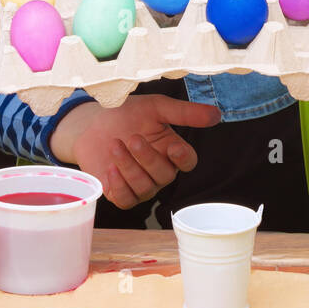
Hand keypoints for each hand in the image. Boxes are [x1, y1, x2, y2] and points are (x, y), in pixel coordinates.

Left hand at [50, 95, 221, 208]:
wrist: (92, 123)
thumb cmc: (126, 114)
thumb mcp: (155, 107)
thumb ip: (184, 113)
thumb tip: (216, 115)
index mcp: (171, 150)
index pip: (187, 162)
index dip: (182, 158)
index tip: (171, 147)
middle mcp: (159, 171)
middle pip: (165, 176)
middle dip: (148, 158)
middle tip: (132, 138)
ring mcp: (141, 185)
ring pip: (144, 188)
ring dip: (129, 166)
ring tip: (114, 144)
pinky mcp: (121, 194)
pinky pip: (126, 200)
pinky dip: (119, 185)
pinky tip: (110, 168)